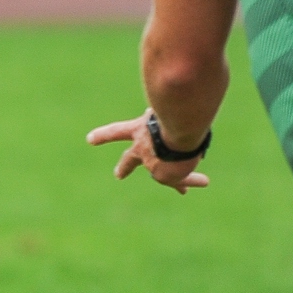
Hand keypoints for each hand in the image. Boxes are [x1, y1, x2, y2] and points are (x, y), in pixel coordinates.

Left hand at [86, 110, 209, 193]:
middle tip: (118, 175)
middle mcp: (142, 147)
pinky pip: (180, 180)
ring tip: (183, 190)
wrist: (182, 123)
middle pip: (130, 158)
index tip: (89, 140)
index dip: (104, 135)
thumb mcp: (169, 103)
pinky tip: (203, 181)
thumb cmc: (177, 106)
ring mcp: (152, 163)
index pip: (118, 131)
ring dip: (176, 182)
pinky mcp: (165, 176)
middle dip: (125, 166)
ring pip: (162, 176)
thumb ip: (172, 104)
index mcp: (139, 128)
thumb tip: (184, 101)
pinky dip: (192, 180)